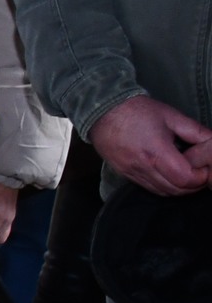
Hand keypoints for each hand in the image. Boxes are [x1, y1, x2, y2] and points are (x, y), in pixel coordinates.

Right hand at [90, 95, 211, 195]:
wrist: (101, 110)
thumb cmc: (136, 110)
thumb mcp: (170, 116)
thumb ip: (195, 131)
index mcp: (156, 151)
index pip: (185, 179)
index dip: (200, 177)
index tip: (205, 169)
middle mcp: (143, 167)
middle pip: (175, 190)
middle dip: (193, 186)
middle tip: (200, 173)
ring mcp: (132, 172)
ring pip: (162, 192)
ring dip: (178, 188)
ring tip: (185, 174)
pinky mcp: (125, 174)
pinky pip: (149, 188)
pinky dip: (163, 186)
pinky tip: (167, 175)